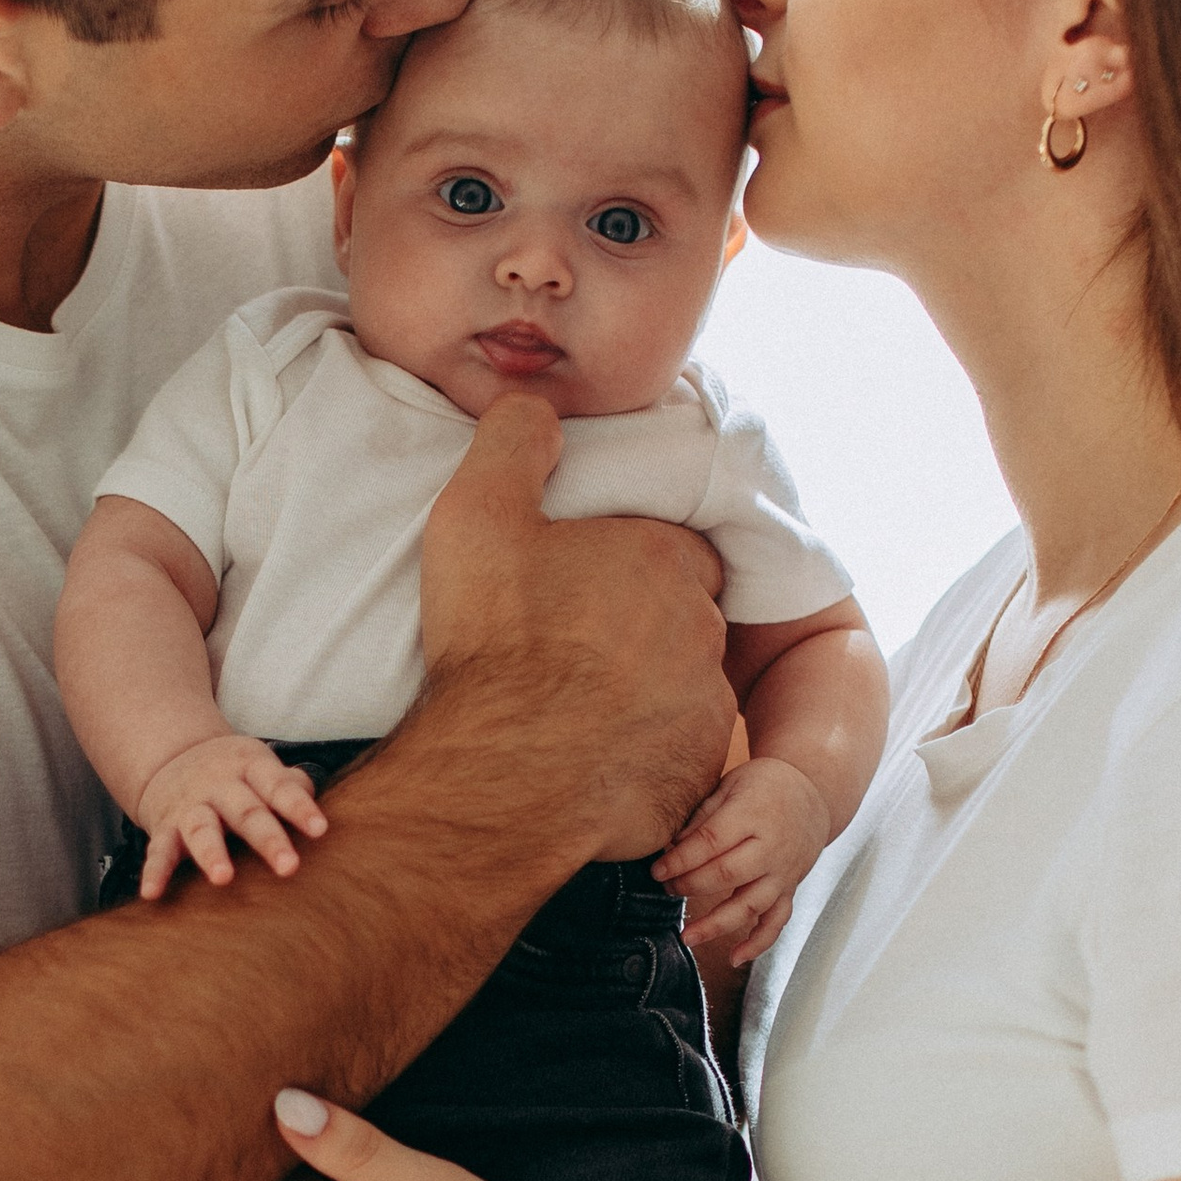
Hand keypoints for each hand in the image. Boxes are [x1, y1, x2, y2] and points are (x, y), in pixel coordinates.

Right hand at [133, 734, 328, 896]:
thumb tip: (314, 801)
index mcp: (250, 767)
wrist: (172, 757)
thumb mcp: (262, 767)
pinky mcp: (164, 826)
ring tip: (222, 878)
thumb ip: (290, 785)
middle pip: (246, 812)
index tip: (320, 830)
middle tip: (289, 866)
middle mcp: (219, 785)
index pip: (278, 787)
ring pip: (202, 829)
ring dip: (211, 853)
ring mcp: (190, 806)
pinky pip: (158, 850)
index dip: (299, 807)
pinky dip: (154, 872)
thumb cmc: (236, 774)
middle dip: (267, 839)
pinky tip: (151, 893)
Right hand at [419, 397, 733, 862]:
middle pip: (684, 616)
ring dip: (646, 689)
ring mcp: (702, 712)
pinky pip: (673, 754)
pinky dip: (642, 752)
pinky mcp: (690, 775)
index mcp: (663, 561)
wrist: (501, 776)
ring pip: (683, 686)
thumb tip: (537, 404)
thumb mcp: (478, 515)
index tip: (586, 580)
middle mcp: (701, 633)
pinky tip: (588, 757)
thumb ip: (513, 442)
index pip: (671, 547)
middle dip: (645, 624)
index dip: (630, 559)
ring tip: (575, 705)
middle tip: (576, 643)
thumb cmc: (495, 645)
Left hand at [655, 756, 829, 963]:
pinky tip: (734, 957)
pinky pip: (777, 921)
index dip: (680, 860)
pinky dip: (758, 943)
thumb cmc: (763, 786)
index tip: (656, 870)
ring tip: (687, 937)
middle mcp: (772, 848)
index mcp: (753, 815)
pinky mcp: (790, 889)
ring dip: (717, 925)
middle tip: (666, 890)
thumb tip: (670, 847)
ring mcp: (784, 872)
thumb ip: (702, 816)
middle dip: (690, 886)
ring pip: (750, 905)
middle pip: (726, 875)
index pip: (710, 842)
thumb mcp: (731, 786)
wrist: (813, 792)